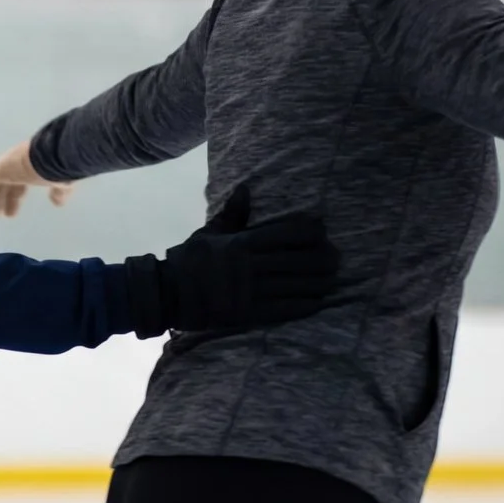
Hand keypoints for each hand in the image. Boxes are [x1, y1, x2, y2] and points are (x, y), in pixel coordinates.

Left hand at [0, 139, 72, 216]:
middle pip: (9, 183)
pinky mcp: (0, 168)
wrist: (53, 155)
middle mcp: (20, 163)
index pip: (22, 182)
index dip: (17, 196)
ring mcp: (9, 165)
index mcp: (34, 166)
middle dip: (6, 198)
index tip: (13, 210)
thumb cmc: (59, 168)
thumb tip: (57, 202)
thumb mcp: (62, 181)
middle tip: (4, 213)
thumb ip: (59, 190)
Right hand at [125, 184, 339, 336]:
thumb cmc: (189, 261)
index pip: (285, 233)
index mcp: (241, 243)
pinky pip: (283, 309)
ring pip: (294, 285)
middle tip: (337, 259)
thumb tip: (246, 189)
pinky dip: (303, 305)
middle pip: (296, 260)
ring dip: (317, 283)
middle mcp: (249, 266)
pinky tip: (316, 302)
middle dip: (321, 260)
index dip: (309, 232)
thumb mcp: (209, 233)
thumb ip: (232, 214)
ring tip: (332, 281)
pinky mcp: (247, 314)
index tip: (322, 232)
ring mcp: (249, 291)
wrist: (166, 294)